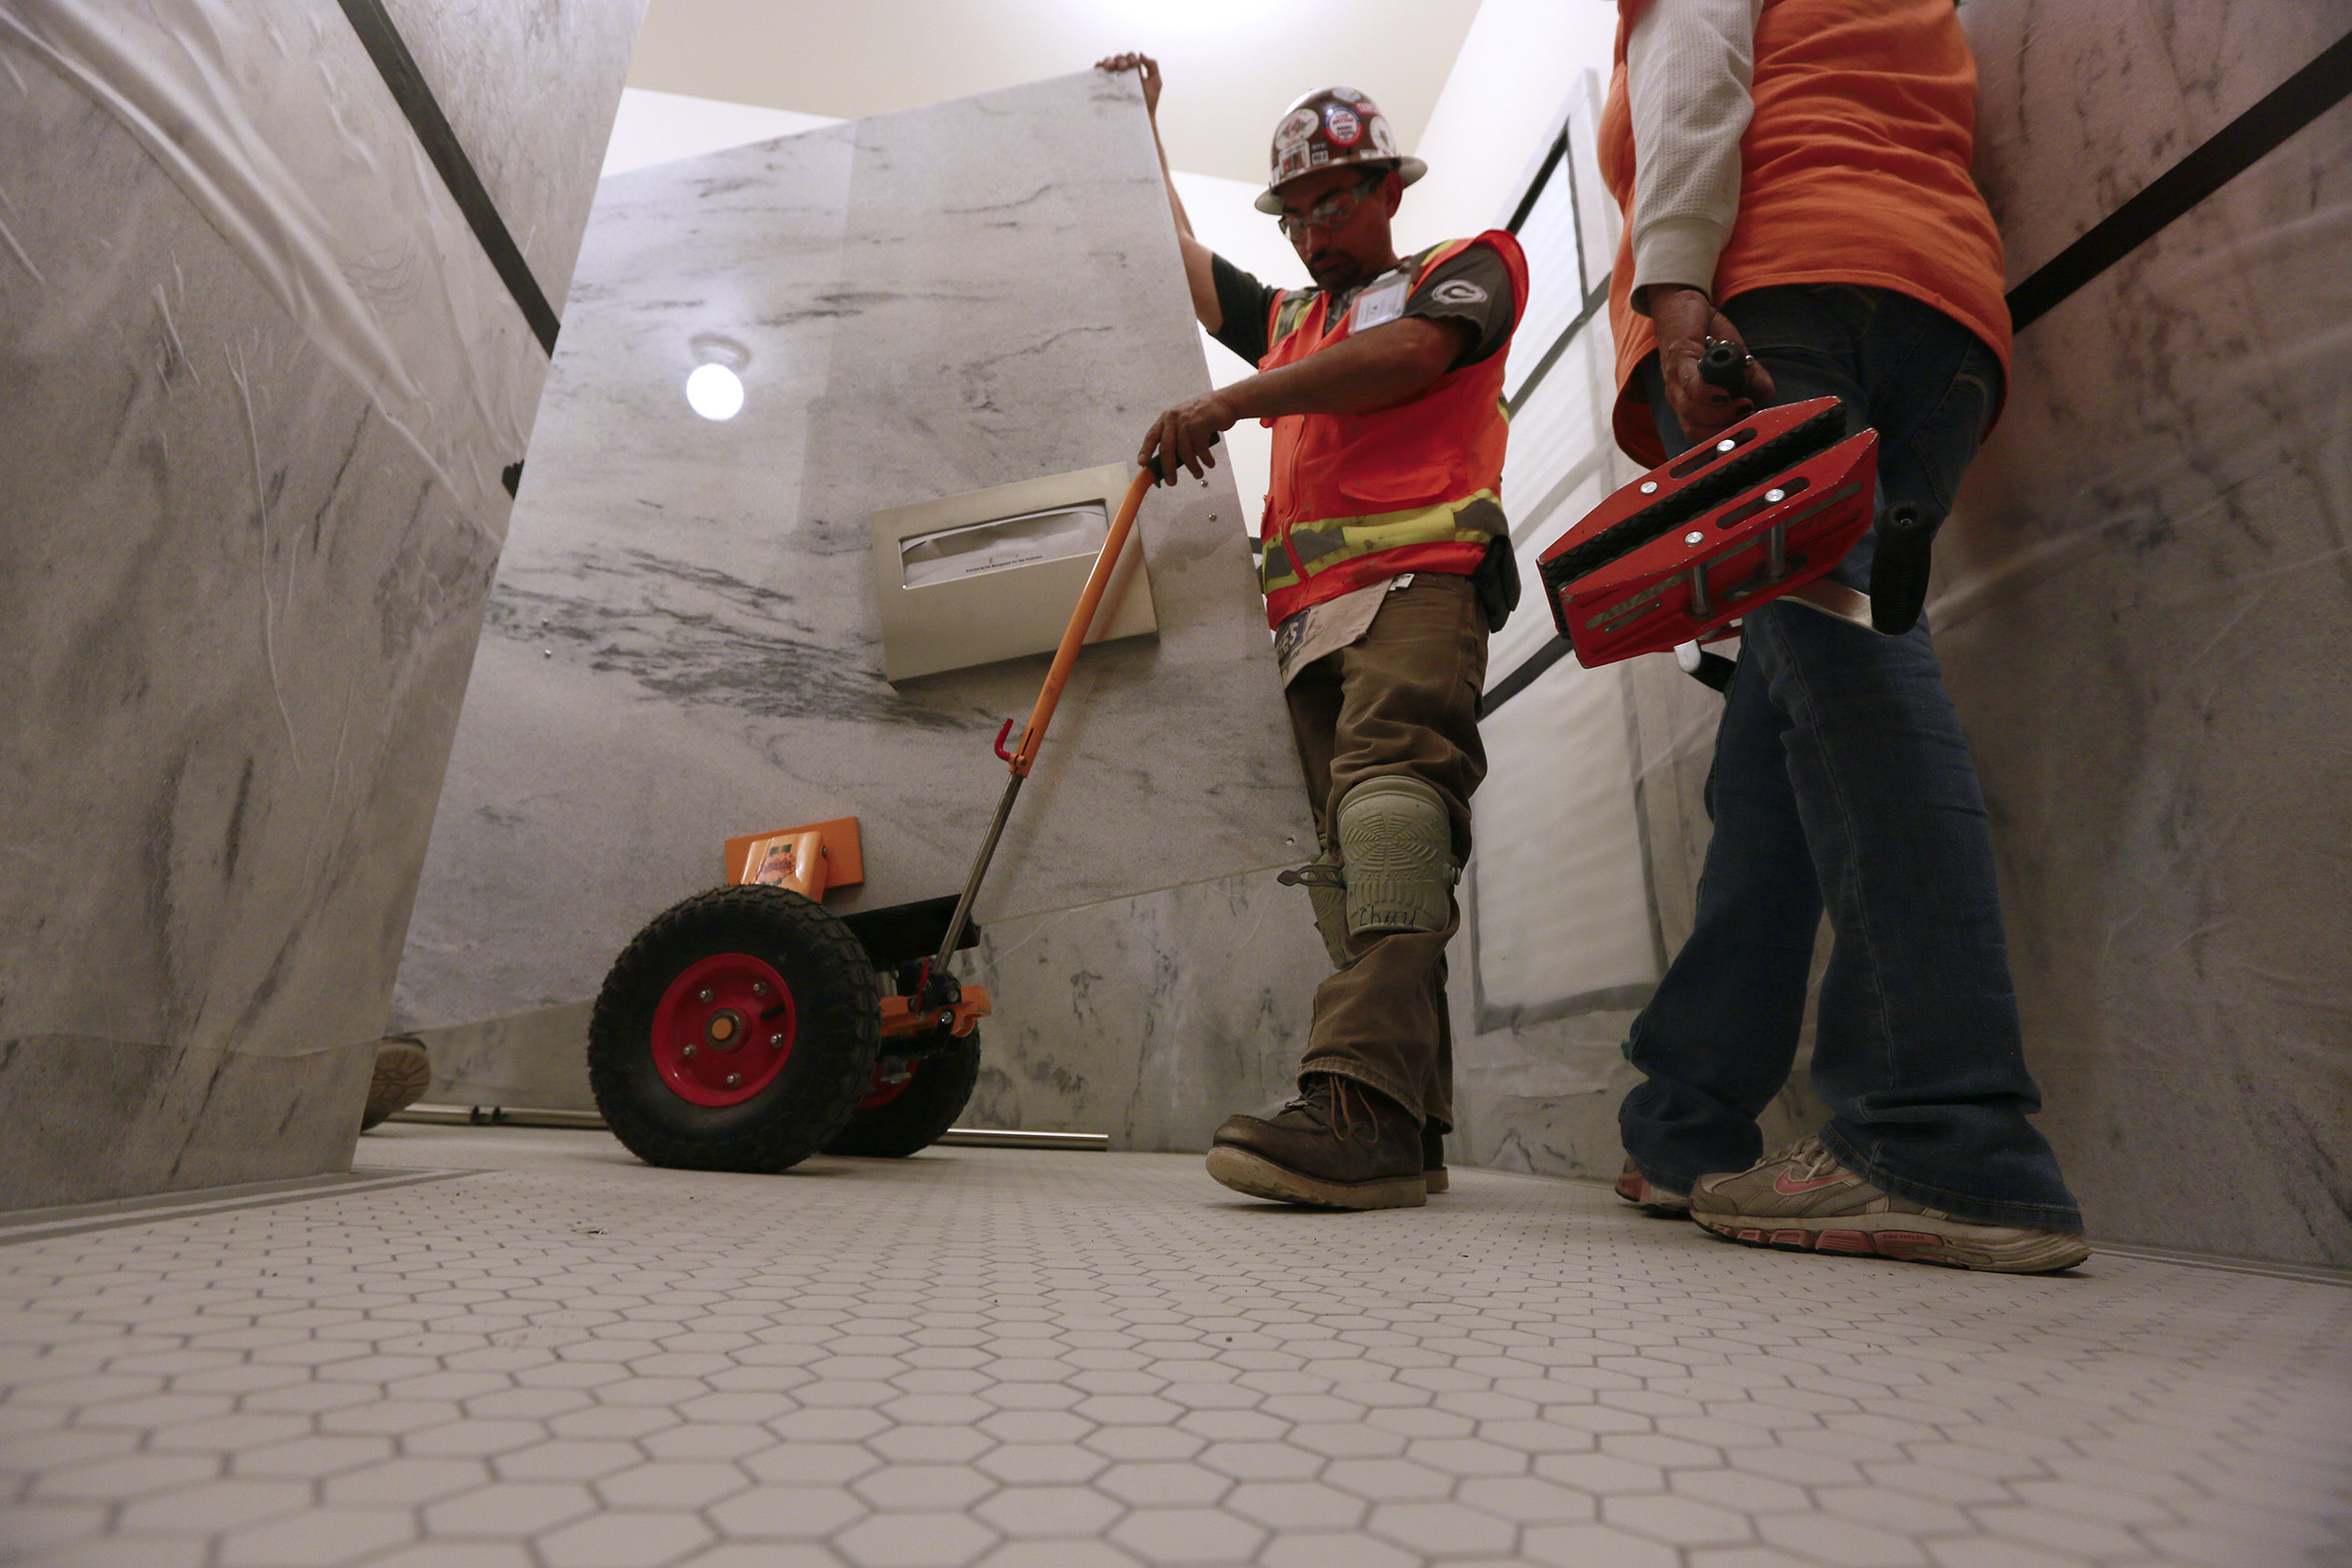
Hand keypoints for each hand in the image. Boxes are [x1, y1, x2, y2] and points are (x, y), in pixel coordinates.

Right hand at [1095, 52, 1161, 115]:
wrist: (1140, 117)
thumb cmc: (1149, 102)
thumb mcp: (1155, 82)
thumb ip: (1152, 66)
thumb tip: (1140, 53)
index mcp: (1134, 70)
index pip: (1130, 57)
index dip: (1131, 57)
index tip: (1134, 65)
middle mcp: (1122, 73)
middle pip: (1118, 58)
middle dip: (1121, 60)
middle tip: (1124, 68)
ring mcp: (1113, 78)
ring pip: (1108, 62)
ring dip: (1109, 61)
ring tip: (1111, 66)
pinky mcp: (1105, 85)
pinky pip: (1099, 72)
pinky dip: (1099, 67)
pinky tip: (1102, 69)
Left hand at [1137, 392, 1233, 484]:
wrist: (1226, 402)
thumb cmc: (1205, 416)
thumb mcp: (1185, 422)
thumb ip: (1176, 438)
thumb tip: (1170, 464)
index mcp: (1167, 419)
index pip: (1151, 436)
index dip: (1145, 451)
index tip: (1142, 464)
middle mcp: (1174, 418)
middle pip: (1166, 448)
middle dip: (1168, 468)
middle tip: (1171, 482)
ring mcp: (1187, 420)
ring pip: (1184, 451)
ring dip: (1192, 467)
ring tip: (1198, 474)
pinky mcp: (1200, 423)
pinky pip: (1200, 449)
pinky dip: (1205, 459)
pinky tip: (1209, 463)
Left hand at [1649, 285, 1773, 443]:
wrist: (1684, 304)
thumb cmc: (1708, 335)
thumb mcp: (1735, 359)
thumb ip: (1751, 377)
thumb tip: (1768, 395)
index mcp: (1692, 402)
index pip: (1700, 435)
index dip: (1721, 443)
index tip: (1747, 438)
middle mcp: (1680, 397)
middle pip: (1694, 431)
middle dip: (1723, 433)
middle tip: (1748, 421)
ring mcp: (1676, 380)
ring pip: (1692, 412)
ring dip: (1719, 414)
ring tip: (1743, 405)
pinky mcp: (1678, 360)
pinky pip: (1690, 385)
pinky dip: (1707, 393)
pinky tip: (1724, 393)